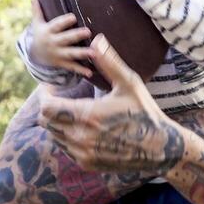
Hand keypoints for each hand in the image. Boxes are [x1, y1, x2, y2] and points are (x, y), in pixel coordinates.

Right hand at [27, 0, 92, 77]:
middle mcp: (53, 43)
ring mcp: (57, 54)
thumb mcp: (37, 24)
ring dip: (82, 53)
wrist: (34, 56)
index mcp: (48, 31)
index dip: (64, 21)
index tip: (73, 17)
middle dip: (76, 35)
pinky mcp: (61, 63)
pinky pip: (71, 67)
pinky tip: (90, 72)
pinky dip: (80, 71)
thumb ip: (37, 12)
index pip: (57, 25)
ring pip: (71, 53)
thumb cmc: (40, 35)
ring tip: (94, 53)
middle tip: (88, 31)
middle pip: (66, 39)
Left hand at [38, 35, 183, 173]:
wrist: (159, 148)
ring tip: (71, 109)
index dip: (44, 95)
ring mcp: (82, 154)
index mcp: (88, 116)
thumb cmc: (145, 112)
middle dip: (49, 106)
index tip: (51, 86)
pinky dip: (67, 136)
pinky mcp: (86, 163)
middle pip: (46, 121)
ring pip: (54, 135)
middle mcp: (81, 138)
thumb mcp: (129, 83)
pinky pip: (65, 148)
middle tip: (58, 96)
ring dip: (57, 122)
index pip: (46, 107)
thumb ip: (109, 62)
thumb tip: (96, 39)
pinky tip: (81, 126)